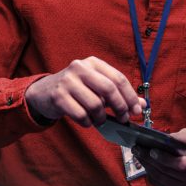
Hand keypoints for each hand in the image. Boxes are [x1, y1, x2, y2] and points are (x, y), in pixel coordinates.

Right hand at [25, 56, 144, 126]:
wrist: (43, 92)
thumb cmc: (76, 90)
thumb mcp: (97, 87)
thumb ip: (119, 94)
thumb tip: (142, 105)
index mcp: (93, 63)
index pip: (118, 78)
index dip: (130, 96)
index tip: (136, 111)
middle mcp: (80, 68)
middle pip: (109, 89)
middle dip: (120, 107)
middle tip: (123, 119)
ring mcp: (67, 81)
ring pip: (95, 104)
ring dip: (101, 118)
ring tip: (99, 120)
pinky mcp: (58, 96)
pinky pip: (81, 115)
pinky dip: (87, 122)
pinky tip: (86, 121)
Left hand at [133, 129, 185, 185]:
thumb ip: (180, 139)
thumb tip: (161, 139)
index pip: (181, 165)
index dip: (165, 158)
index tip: (152, 150)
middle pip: (167, 172)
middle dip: (149, 159)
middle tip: (138, 149)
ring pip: (161, 179)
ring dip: (147, 166)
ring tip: (138, 154)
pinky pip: (160, 185)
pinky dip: (150, 175)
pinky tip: (146, 165)